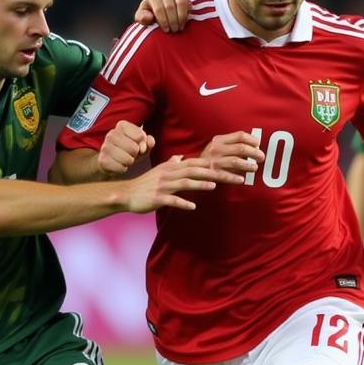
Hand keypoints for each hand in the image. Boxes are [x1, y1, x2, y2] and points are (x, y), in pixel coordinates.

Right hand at [98, 120, 154, 174]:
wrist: (111, 160)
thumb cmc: (129, 150)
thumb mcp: (142, 145)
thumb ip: (149, 142)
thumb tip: (150, 142)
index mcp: (121, 125)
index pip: (140, 136)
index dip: (143, 144)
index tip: (138, 146)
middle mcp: (111, 134)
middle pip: (134, 148)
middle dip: (135, 154)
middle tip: (130, 153)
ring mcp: (105, 147)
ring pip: (128, 159)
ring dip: (130, 162)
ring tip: (125, 159)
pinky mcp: (102, 160)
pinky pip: (121, 168)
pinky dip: (123, 169)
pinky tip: (119, 164)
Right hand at [125, 154, 245, 212]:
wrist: (127, 193)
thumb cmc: (146, 183)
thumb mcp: (160, 170)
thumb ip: (172, 163)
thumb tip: (181, 157)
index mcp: (174, 166)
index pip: (199, 163)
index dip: (217, 165)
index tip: (234, 167)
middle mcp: (170, 173)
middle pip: (197, 171)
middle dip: (217, 174)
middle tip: (236, 178)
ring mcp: (163, 185)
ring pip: (185, 183)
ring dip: (200, 185)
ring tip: (214, 187)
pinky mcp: (157, 198)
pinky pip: (172, 200)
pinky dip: (182, 203)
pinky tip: (193, 207)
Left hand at [134, 0, 190, 31]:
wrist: (161, 14)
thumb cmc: (149, 17)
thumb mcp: (142, 19)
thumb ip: (141, 18)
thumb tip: (149, 17)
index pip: (158, 8)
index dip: (163, 21)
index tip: (166, 30)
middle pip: (169, 6)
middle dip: (172, 21)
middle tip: (173, 30)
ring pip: (180, 3)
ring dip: (181, 17)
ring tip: (179, 27)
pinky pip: (188, 3)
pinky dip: (186, 14)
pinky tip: (184, 22)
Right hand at [200, 131, 264, 175]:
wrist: (187, 170)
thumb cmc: (207, 159)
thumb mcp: (216, 148)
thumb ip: (231, 145)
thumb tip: (253, 147)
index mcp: (218, 140)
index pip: (240, 136)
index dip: (252, 140)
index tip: (259, 145)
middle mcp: (215, 149)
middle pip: (240, 148)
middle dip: (254, 153)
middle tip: (261, 158)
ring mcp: (212, 161)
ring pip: (235, 161)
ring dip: (247, 165)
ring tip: (254, 168)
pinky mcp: (210, 173)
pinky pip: (225, 176)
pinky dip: (234, 178)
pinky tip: (242, 180)